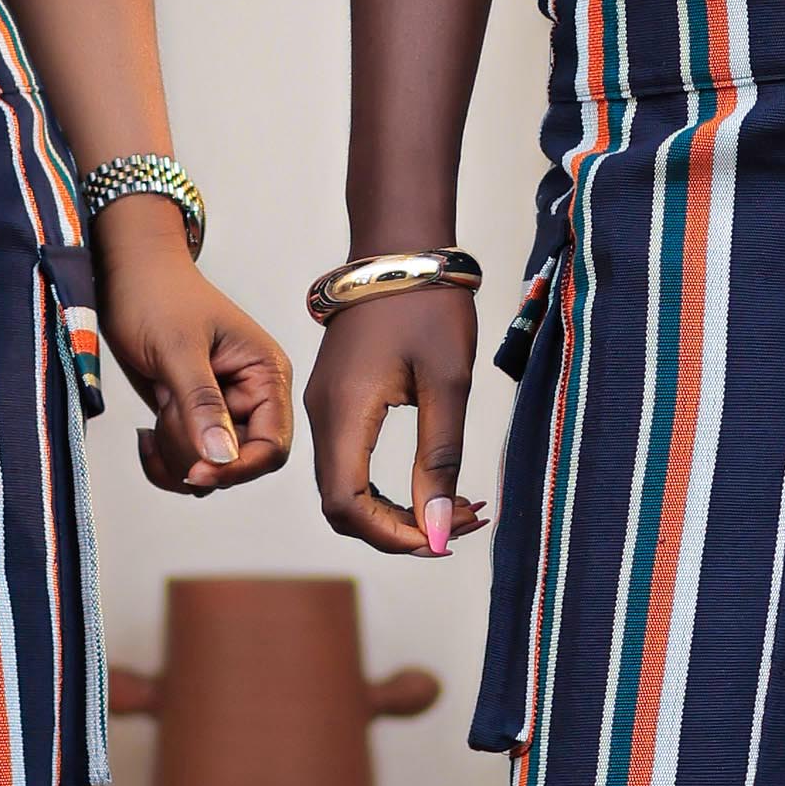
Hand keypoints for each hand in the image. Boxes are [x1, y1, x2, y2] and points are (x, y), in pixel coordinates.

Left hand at [96, 215, 292, 499]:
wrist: (125, 276)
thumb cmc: (156, 296)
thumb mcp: (177, 349)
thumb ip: (201, 403)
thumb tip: (221, 458)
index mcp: (265, 374)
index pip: (272, 446)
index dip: (237, 468)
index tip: (195, 474)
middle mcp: (250, 395)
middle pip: (237, 463)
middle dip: (194, 452)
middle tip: (165, 410)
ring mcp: (221, 409)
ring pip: (210, 467)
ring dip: (175, 455)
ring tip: (153, 416)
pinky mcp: (193, 417)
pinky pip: (187, 461)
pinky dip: (163, 458)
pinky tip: (145, 434)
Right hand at [307, 279, 484, 560]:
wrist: (400, 248)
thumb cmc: (429, 306)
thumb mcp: (448, 384)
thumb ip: (439, 459)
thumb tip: (437, 530)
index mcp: (344, 412)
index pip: (347, 506)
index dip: (393, 537)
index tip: (446, 537)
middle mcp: (322, 416)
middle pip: (342, 507)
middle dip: (400, 529)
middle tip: (462, 522)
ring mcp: (325, 409)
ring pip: (346, 489)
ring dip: (397, 510)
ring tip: (457, 506)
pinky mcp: (337, 402)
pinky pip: (349, 464)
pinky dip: (387, 487)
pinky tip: (433, 483)